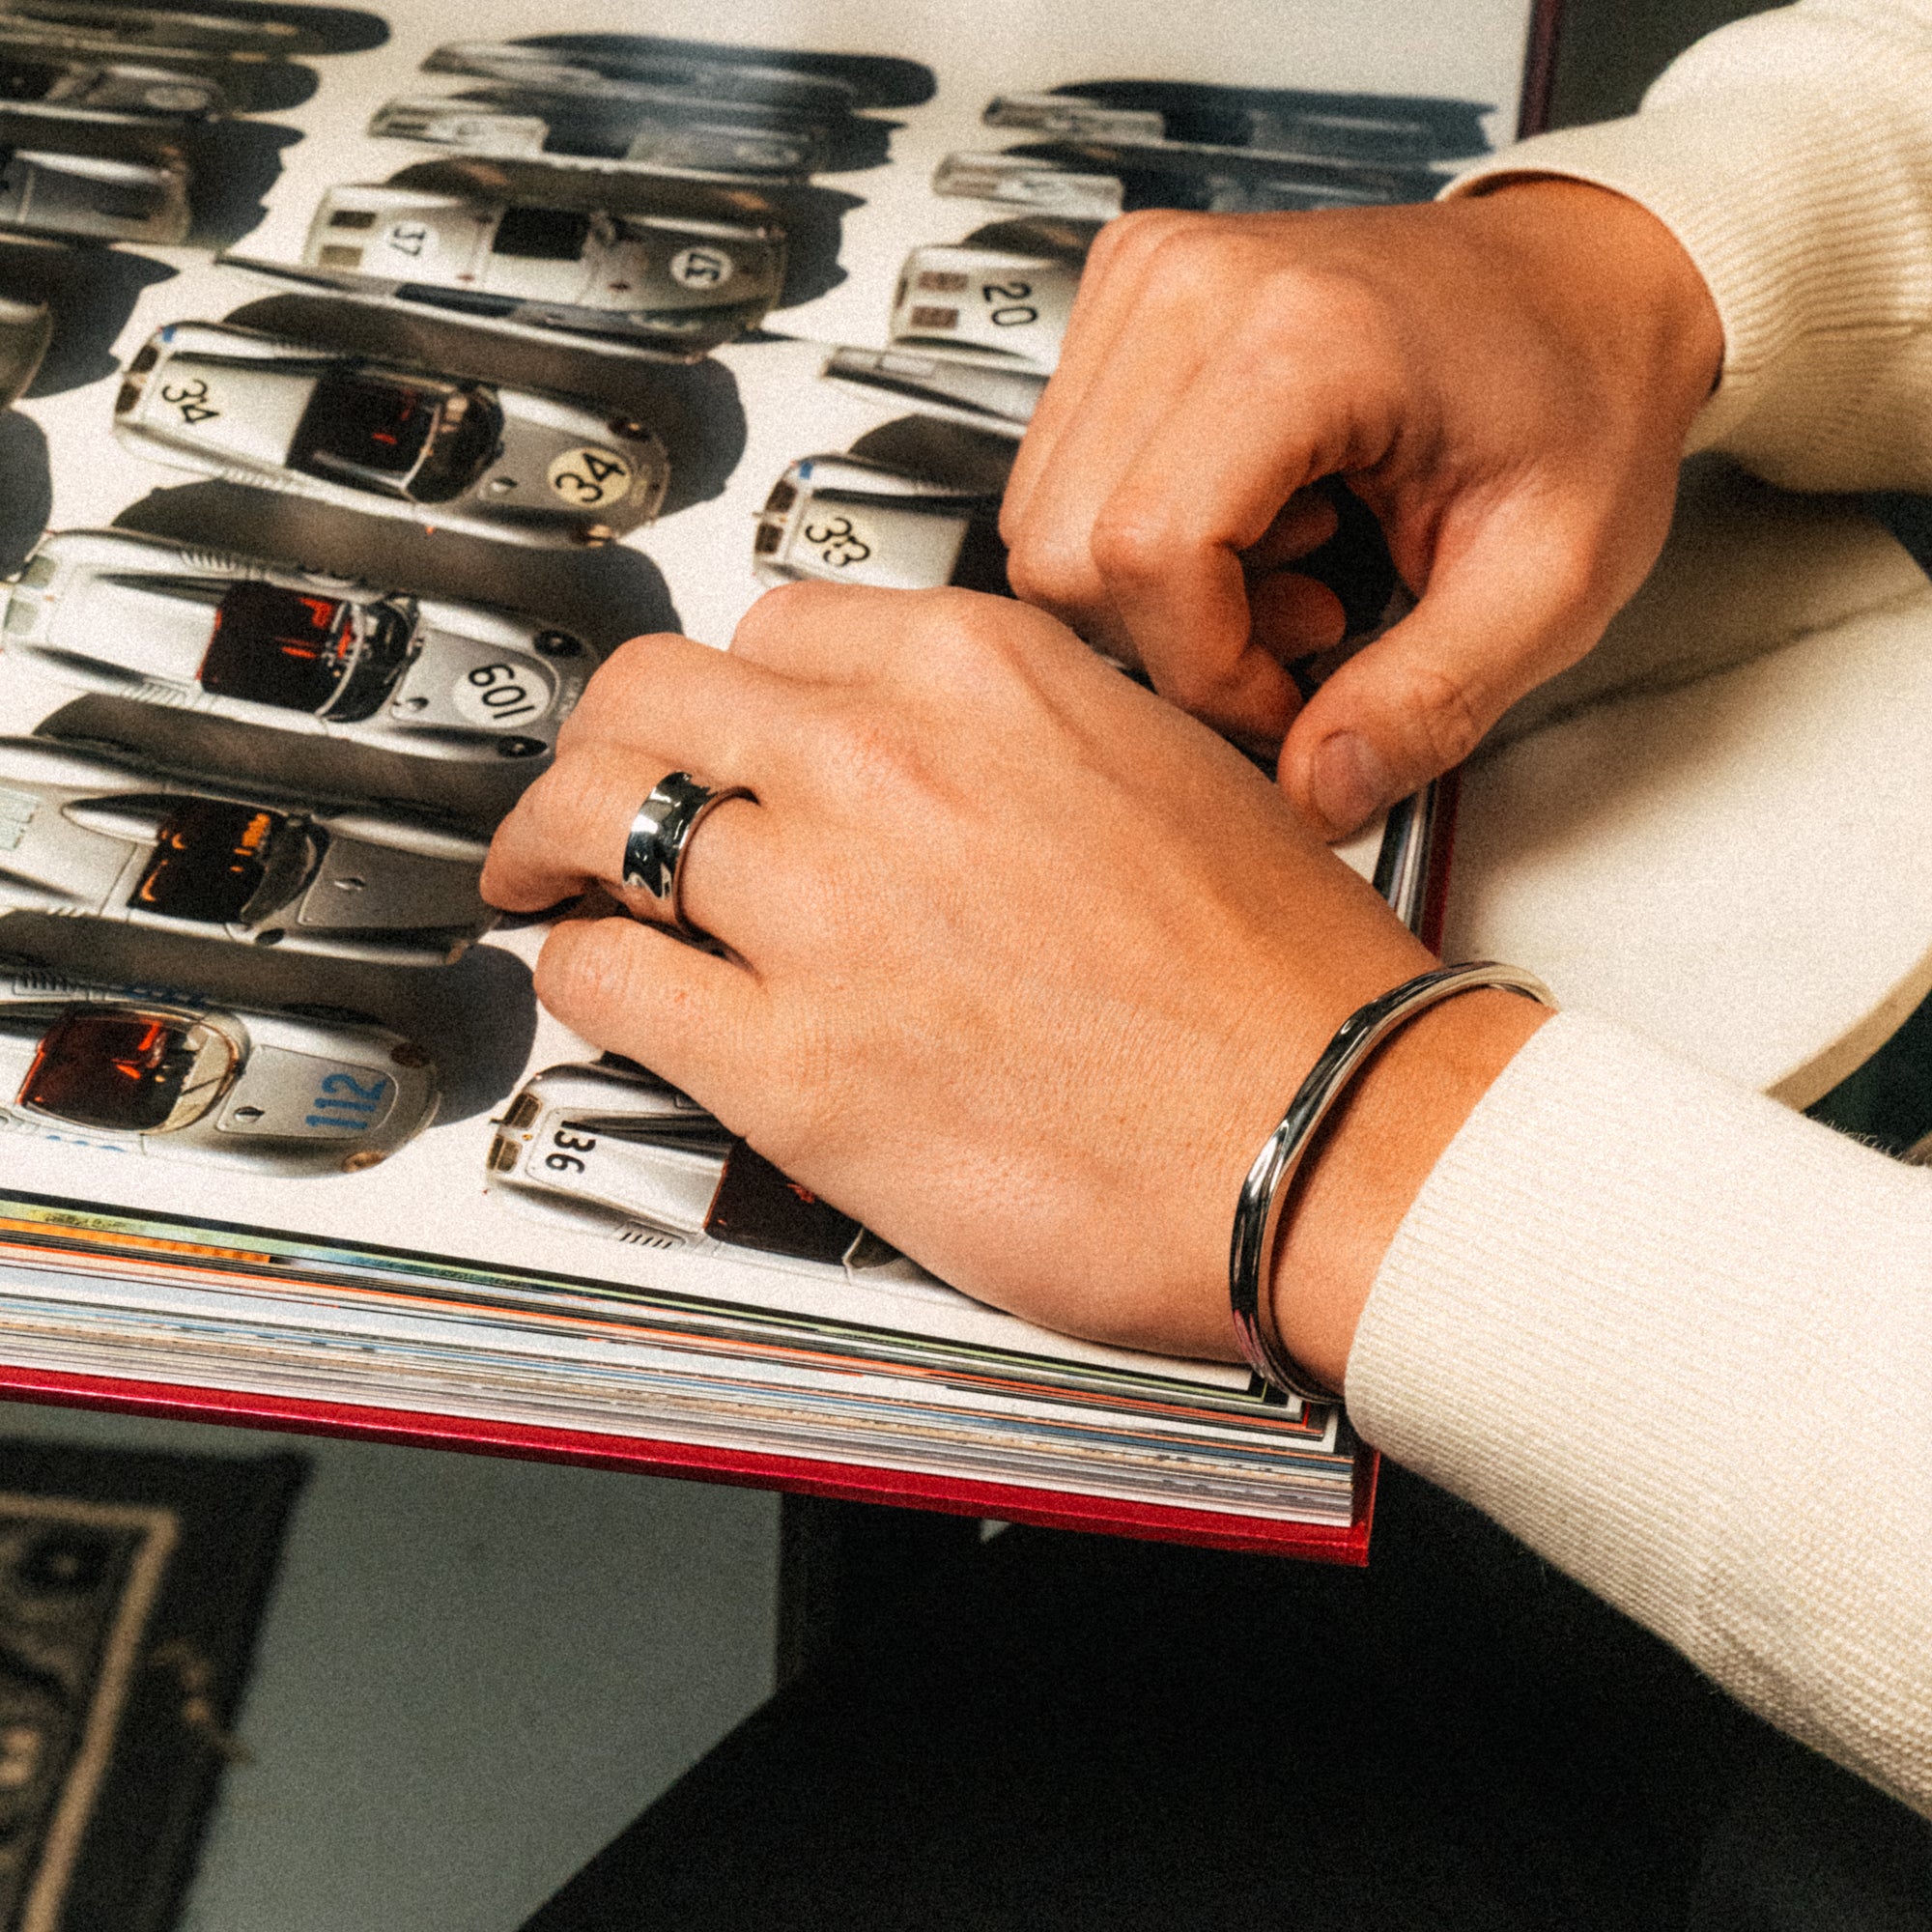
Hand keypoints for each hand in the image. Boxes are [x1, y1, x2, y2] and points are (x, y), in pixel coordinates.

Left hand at [483, 586, 1545, 1383]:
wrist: (1336, 1137)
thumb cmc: (1289, 989)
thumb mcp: (1173, 777)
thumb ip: (1030, 745)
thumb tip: (946, 767)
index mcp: (991, 678)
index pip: (783, 624)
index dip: (737, 687)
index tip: (725, 726)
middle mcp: (889, 767)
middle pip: (655, 693)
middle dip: (610, 742)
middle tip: (599, 789)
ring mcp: (825, 909)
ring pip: (598, 818)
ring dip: (564, 849)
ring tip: (558, 880)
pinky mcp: (793, 1064)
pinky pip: (606, 978)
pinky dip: (582, 975)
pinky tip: (605, 987)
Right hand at [1001, 180, 1724, 837]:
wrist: (1583, 283)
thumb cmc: (1579, 397)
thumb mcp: (1553, 579)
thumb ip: (1429, 701)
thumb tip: (1312, 795)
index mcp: (1304, 335)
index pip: (1148, 551)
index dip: (1207, 672)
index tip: (1294, 699)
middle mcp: (1193, 284)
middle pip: (1066, 549)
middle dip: (1174, 639)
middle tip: (1306, 622)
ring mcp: (1145, 279)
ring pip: (1044, 524)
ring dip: (1156, 593)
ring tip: (1291, 566)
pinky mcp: (1121, 297)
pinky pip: (1058, 478)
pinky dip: (1140, 538)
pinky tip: (1253, 519)